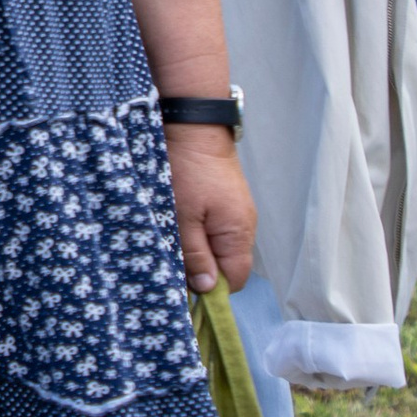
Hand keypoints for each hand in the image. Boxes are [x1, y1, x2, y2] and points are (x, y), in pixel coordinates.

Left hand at [165, 124, 255, 294]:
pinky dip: (198, 232)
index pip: (234, 281)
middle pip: (226, 266)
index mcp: (239, 235)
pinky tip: (178, 223)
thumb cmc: (187, 170)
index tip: (182, 287)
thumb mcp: (183, 217)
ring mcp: (236, 212)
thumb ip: (196, 255)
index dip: (210, 290)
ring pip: (218, 247)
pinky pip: (215, 229)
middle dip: (201, 270)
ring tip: (172, 240)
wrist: (193, 125)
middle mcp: (244, 227)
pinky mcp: (226, 200)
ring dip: (196, 250)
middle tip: (171, 262)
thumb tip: (208, 290)